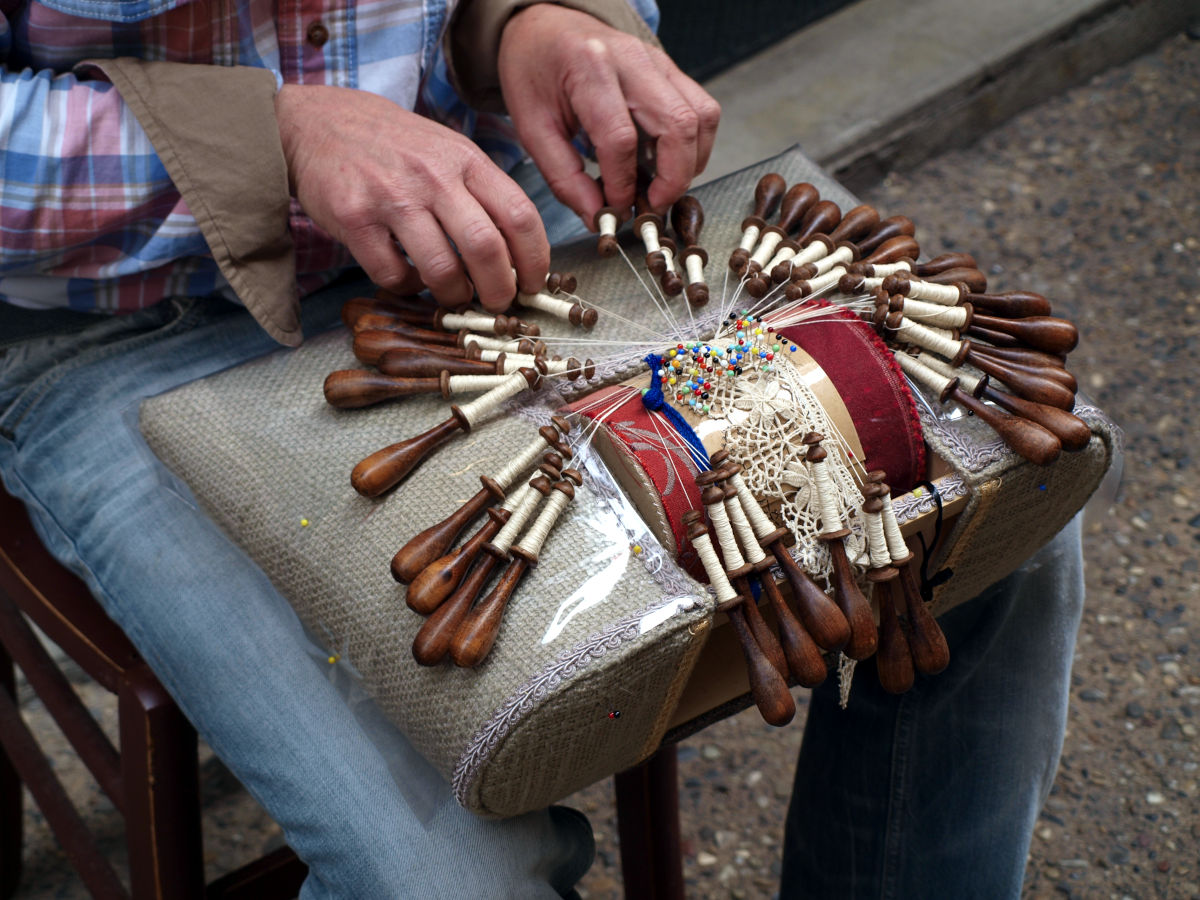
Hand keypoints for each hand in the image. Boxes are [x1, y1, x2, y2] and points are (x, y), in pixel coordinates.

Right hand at [274, 84, 548, 310]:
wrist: (318, 121)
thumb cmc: (395, 145)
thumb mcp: (448, 151)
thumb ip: (482, 193)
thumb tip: (519, 253)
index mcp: (466, 160)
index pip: (520, 216)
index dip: (535, 261)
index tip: (533, 284)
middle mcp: (433, 176)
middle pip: (486, 248)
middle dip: (499, 290)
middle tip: (497, 303)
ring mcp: (392, 197)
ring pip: (441, 270)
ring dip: (454, 295)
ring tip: (453, 295)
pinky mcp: (354, 219)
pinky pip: (392, 275)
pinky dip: (407, 288)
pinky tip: (408, 277)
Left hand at [497, 5, 719, 222]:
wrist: (545, 28)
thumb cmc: (535, 72)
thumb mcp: (532, 127)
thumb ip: (564, 176)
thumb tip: (597, 216)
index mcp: (588, 67)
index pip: (621, 138)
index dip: (623, 183)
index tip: (615, 207)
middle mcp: (631, 59)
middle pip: (677, 126)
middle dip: (672, 179)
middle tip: (652, 206)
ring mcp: (658, 61)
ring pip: (701, 118)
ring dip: (690, 163)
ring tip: (661, 187)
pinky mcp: (671, 69)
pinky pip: (702, 111)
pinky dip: (694, 146)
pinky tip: (667, 163)